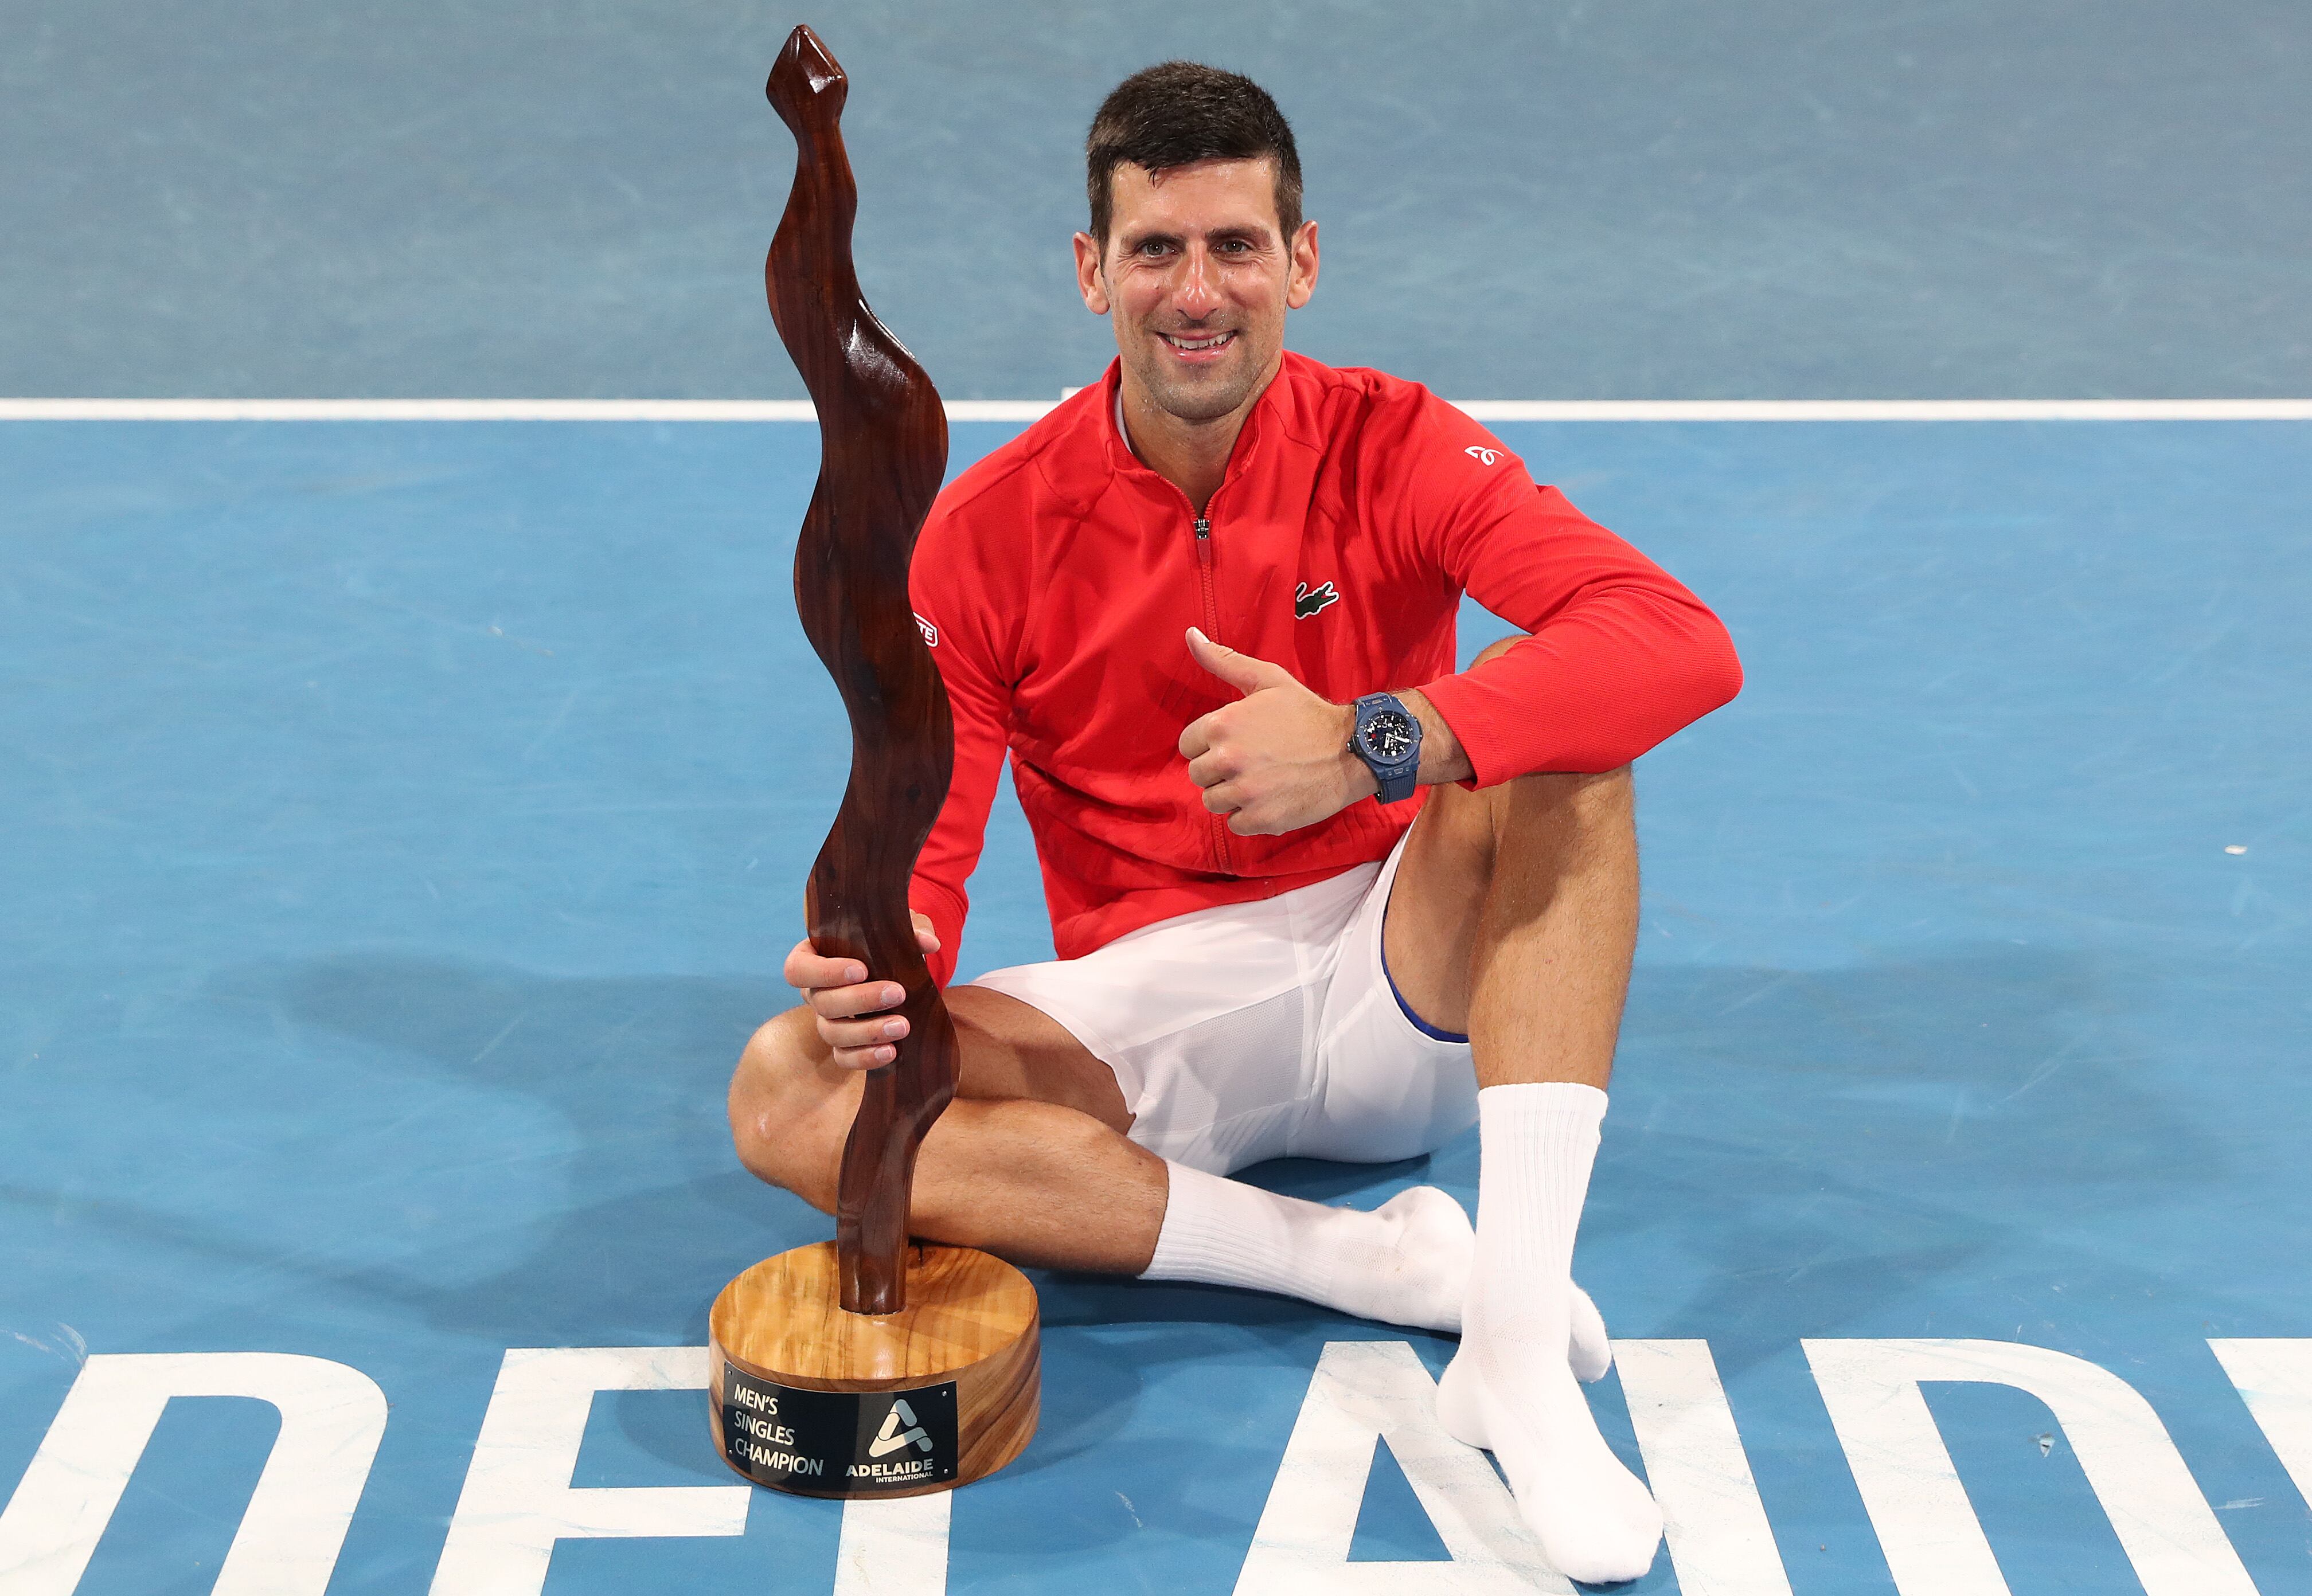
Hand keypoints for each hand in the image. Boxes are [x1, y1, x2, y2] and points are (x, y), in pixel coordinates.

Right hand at [783, 912, 941, 1070]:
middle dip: (860, 1000)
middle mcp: (814, 992)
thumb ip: (912, 929)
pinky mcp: (843, 1045)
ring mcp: (826, 1021)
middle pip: (822, 1002)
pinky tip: (891, 1052)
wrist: (897, 972)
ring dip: (867, 1032)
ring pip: (832, 1033)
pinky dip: (865, 1058)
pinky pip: (843, 1057)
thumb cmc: (886, 943)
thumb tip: (930, 943)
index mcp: (814, 959)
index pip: (799, 969)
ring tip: (903, 1026)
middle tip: (898, 993)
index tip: (861, 970)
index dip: (825, 972)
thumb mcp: (898, 930)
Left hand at [1178, 627, 1375, 834]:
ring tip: (1261, 781)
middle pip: (1198, 776)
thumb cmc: (1307, 714)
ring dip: (1232, 795)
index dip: (1210, 745)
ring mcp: (1244, 792)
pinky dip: (1250, 816)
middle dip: (1220, 771)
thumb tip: (1191, 635)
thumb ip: (1224, 661)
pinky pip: (1235, 824)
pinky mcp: (1261, 818)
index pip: (1187, 746)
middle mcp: (1228, 759)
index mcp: (1222, 724)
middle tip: (1252, 762)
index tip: (1236, 743)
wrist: (1352, 750)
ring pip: (1213, 802)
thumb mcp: (1267, 680)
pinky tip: (1271, 798)